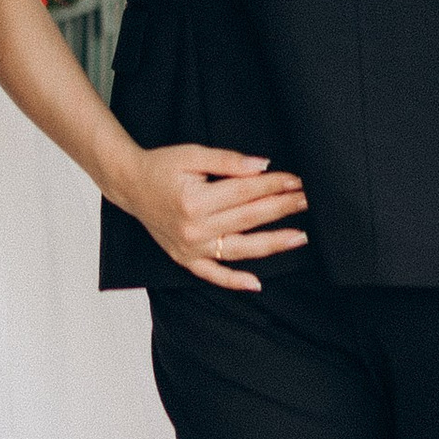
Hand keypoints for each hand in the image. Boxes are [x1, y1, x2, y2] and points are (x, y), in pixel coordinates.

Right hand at [120, 145, 306, 290]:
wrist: (129, 185)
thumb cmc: (161, 166)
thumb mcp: (192, 154)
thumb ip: (228, 161)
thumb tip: (263, 166)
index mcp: (195, 200)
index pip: (246, 192)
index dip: (274, 185)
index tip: (298, 181)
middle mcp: (194, 228)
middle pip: (249, 218)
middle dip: (282, 208)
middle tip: (309, 201)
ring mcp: (190, 248)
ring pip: (239, 249)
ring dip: (272, 244)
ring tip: (300, 237)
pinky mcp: (185, 259)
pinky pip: (213, 275)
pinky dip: (234, 282)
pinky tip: (257, 284)